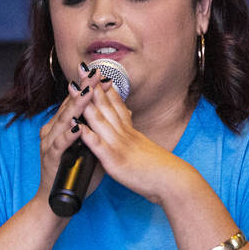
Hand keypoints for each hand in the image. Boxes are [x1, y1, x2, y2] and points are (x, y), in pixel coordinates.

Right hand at [36, 62, 101, 203]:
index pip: (76, 101)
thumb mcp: (89, 146)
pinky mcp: (50, 158)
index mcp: (62, 126)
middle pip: (68, 105)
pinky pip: (59, 144)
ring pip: (63, 120)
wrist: (56, 197)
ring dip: (75, 106)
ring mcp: (50, 143)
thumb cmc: (74, 172)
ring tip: (87, 93)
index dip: (87, 86)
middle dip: (82, 89)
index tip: (100, 72)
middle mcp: (53, 130)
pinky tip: (76, 127)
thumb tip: (117, 114)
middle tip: (93, 73)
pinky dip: (68, 135)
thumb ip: (98, 129)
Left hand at [74, 76, 182, 202]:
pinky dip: (88, 135)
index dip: (103, 87)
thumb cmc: (159, 169)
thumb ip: (132, 136)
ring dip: (85, 103)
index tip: (93, 71)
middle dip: (91, 86)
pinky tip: (77, 125)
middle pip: (106, 105)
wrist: (175, 182)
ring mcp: (119, 145)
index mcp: (129, 131)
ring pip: (100, 120)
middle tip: (81, 67)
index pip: (115, 103)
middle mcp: (124, 133)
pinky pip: (99, 146)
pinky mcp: (115, 161)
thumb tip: (128, 125)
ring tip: (73, 87)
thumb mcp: (143, 147)